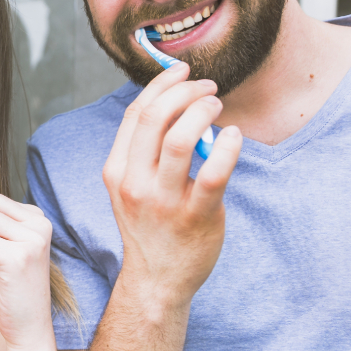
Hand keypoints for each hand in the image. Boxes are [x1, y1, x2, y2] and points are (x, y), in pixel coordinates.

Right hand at [103, 63, 241, 301]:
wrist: (158, 280)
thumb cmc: (151, 227)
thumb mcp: (130, 188)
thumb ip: (144, 152)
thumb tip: (174, 106)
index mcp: (117, 171)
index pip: (135, 115)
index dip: (160, 85)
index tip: (182, 71)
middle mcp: (135, 183)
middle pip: (154, 119)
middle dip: (184, 91)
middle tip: (208, 87)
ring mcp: (164, 201)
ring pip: (181, 139)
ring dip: (203, 112)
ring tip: (218, 107)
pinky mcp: (195, 216)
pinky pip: (213, 173)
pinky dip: (227, 147)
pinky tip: (234, 136)